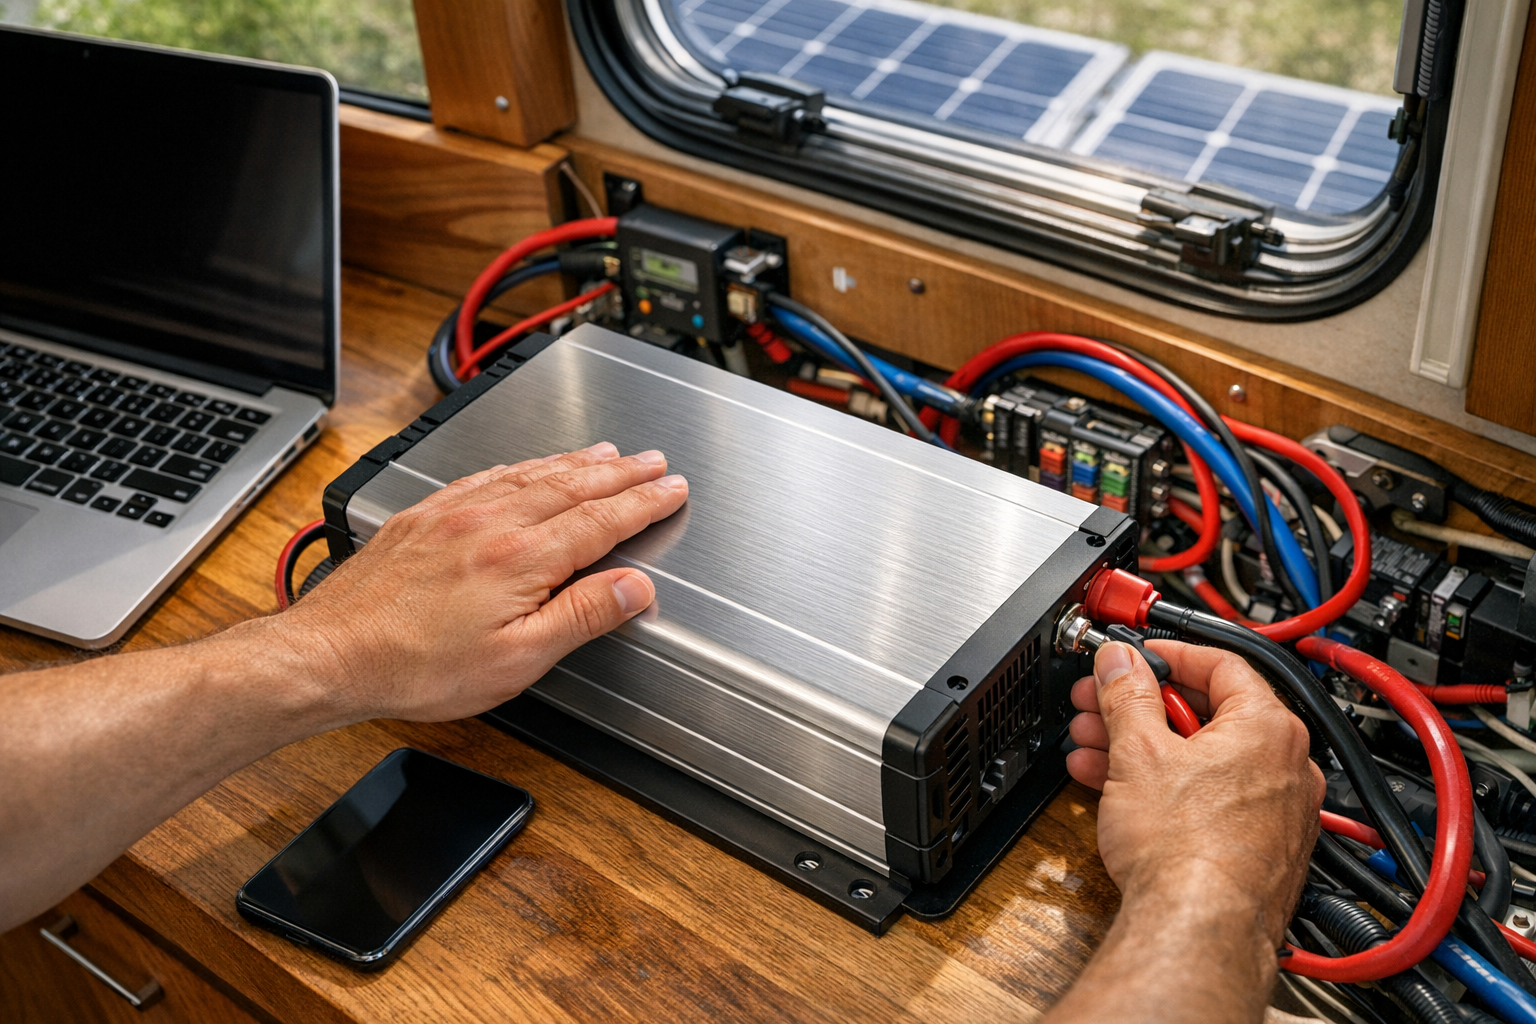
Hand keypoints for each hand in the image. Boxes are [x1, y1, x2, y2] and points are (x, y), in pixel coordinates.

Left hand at [279, 442, 687, 722]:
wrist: (331, 653)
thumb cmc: (415, 666)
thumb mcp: (516, 659)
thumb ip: (580, 616)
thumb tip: (632, 588)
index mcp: (520, 558)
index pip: (600, 520)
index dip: (643, 503)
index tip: (670, 490)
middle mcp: (488, 522)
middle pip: (572, 485)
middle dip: (621, 472)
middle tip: (653, 461)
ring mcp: (453, 512)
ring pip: (531, 473)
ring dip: (577, 461)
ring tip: (608, 453)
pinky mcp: (424, 515)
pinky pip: (488, 475)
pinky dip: (524, 464)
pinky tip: (529, 465)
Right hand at [1067, 640, 1323, 937]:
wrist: (1200, 929)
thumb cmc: (1186, 850)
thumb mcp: (1138, 751)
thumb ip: (1128, 694)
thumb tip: (1121, 661)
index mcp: (1269, 728)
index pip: (1220, 664)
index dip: (1165, 654)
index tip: (1132, 658)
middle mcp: (1287, 767)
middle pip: (1206, 714)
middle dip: (1140, 708)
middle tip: (1099, 705)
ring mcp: (1276, 812)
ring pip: (1202, 760)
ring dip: (1143, 748)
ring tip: (1094, 749)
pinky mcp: (1258, 848)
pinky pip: (1209, 799)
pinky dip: (1166, 787)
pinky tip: (1118, 791)